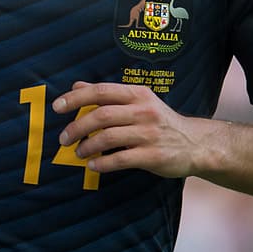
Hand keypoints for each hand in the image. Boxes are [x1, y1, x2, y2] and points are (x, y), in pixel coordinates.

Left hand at [52, 81, 208, 177]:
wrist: (196, 144)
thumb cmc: (160, 121)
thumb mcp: (138, 101)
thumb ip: (108, 95)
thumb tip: (76, 86)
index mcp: (138, 94)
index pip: (101, 91)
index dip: (76, 98)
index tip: (57, 107)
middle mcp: (144, 111)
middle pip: (101, 116)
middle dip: (76, 127)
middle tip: (64, 139)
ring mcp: (149, 134)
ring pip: (107, 138)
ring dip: (86, 146)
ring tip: (78, 152)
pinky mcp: (153, 156)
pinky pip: (120, 160)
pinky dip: (101, 163)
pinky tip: (93, 165)